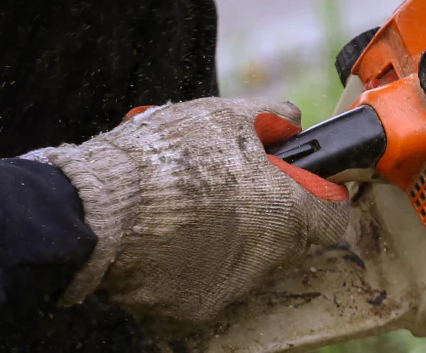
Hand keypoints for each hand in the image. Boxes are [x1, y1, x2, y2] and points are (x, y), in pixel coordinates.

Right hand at [22, 98, 349, 323]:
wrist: (95, 209)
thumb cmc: (165, 157)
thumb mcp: (224, 115)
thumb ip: (270, 116)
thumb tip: (291, 121)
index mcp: (287, 214)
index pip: (330, 215)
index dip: (315, 193)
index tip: (296, 182)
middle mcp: (268, 259)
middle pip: (285, 237)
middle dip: (264, 211)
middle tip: (226, 188)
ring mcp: (231, 288)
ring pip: (244, 261)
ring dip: (228, 237)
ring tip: (187, 209)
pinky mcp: (193, 309)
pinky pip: (203, 282)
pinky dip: (190, 262)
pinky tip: (166, 237)